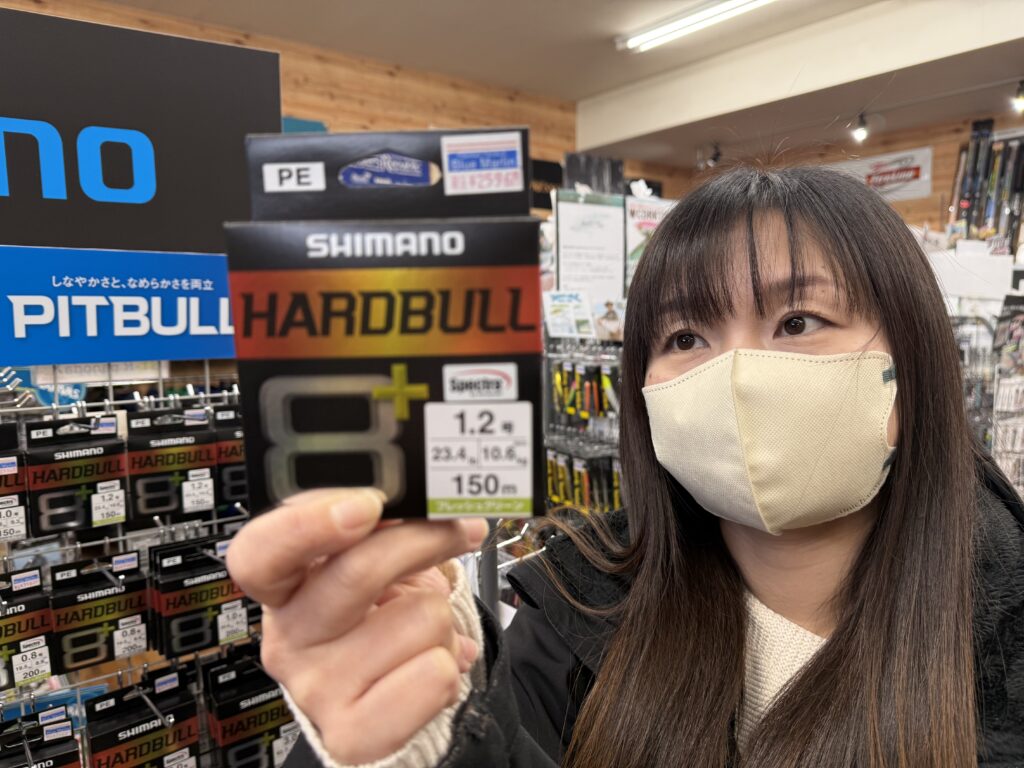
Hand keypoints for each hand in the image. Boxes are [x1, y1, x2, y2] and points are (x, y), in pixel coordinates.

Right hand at [227, 488, 487, 763]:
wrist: (394, 688)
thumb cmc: (381, 612)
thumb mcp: (376, 556)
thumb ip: (383, 521)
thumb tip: (425, 493)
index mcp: (283, 583)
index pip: (261, 552)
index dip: (308, 524)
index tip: (366, 504)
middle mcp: (290, 635)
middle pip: (356, 574)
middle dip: (423, 540)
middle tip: (458, 528)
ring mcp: (316, 687)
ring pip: (419, 619)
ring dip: (440, 618)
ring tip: (421, 629)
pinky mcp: (352, 732)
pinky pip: (433, 676)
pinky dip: (450, 663)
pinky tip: (427, 664)